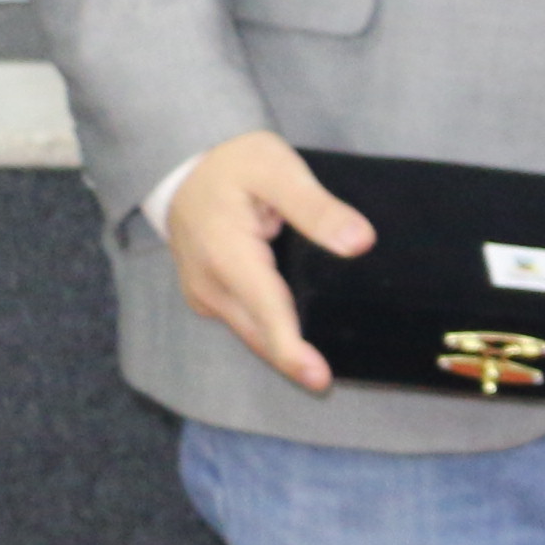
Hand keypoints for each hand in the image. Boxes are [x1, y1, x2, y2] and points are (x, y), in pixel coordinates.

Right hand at [165, 128, 372, 397]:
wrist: (184, 163)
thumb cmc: (235, 162)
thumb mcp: (278, 169)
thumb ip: (317, 207)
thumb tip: (360, 243)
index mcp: (226, 254)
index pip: (266, 310)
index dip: (291, 349)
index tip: (318, 379)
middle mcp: (209, 283)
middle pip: (257, 333)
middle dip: (292, 360)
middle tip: (329, 382)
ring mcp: (204, 293)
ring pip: (250, 332)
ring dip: (282, 350)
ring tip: (321, 369)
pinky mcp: (208, 296)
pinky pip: (244, 322)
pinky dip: (270, 333)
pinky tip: (301, 340)